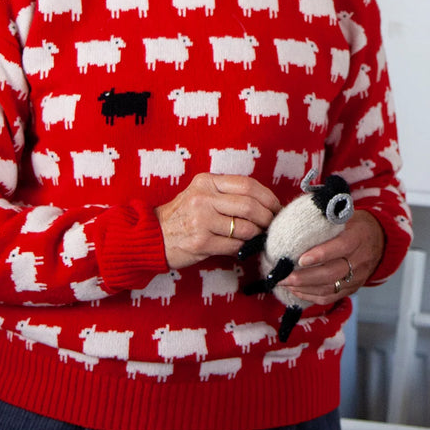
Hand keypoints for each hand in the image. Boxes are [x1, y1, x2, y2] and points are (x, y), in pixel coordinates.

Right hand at [156, 173, 282, 270]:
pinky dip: (244, 247)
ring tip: (258, 236)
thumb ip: (227, 194)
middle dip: (267, 217)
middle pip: (250, 205)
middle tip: (272, 224)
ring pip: (245, 227)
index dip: (268, 197)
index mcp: (207, 182)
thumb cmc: (183, 215)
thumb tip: (264, 202)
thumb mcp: (201, 194)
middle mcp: (204, 198)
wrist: (153, 236)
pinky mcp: (201, 242)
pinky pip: (234, 245)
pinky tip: (243, 247)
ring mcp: (201, 220)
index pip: (248, 185)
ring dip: (257, 234)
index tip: (276, 207)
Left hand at [280, 210, 385, 306]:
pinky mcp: (352, 288)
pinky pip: (330, 297)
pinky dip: (311, 296)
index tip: (300, 259)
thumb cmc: (356, 224)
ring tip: (284, 283)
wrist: (380, 240)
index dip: (320, 254)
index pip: (340, 247)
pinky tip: (296, 291)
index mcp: (358, 237)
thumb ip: (326, 218)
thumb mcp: (346, 215)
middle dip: (304, 278)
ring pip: (329, 288)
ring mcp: (357, 277)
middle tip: (283, 277)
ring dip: (304, 288)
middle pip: (331, 273)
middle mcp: (359, 260)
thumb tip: (295, 217)